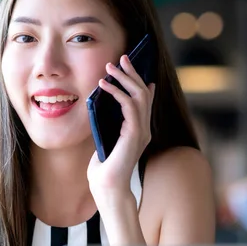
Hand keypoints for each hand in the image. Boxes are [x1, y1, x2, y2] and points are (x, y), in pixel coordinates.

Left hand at [87, 55, 154, 199]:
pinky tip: (104, 85)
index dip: (140, 82)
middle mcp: (145, 129)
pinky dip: (116, 92)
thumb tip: (101, 105)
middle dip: (133, 73)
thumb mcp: (104, 139)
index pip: (145, 101)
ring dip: (125, 78)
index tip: (130, 67)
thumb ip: (108, 124)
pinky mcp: (135, 133)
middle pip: (145, 93)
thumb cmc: (103, 169)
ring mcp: (142, 131)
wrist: (107, 187)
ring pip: (140, 95)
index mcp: (139, 131)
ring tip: (110, 67)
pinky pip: (129, 105)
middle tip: (122, 58)